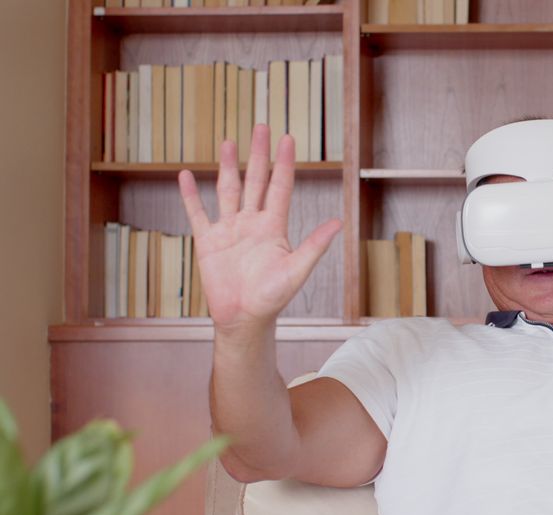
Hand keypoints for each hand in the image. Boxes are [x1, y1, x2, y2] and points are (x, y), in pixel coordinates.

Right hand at [178, 125, 341, 329]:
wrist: (244, 318)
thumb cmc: (273, 298)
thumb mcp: (297, 270)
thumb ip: (314, 245)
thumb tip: (338, 222)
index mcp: (274, 226)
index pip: (280, 186)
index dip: (283, 163)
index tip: (287, 138)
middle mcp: (252, 222)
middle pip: (255, 180)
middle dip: (258, 154)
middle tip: (261, 127)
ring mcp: (230, 230)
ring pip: (228, 190)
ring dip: (228, 166)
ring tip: (229, 142)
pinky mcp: (208, 241)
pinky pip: (198, 213)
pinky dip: (190, 195)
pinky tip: (184, 175)